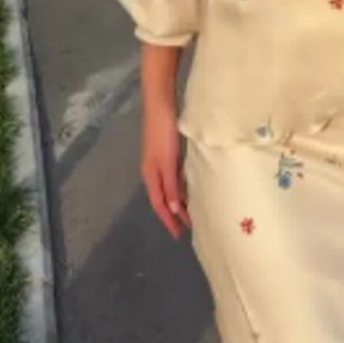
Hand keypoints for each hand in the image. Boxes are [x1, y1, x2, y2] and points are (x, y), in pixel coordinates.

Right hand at [140, 102, 190, 238]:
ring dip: (179, 203)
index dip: (169, 220)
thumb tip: (174, 209)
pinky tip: (190, 191)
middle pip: (164, 199)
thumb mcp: (168, 161)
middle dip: (174, 215)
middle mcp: (154, 172)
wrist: (161, 108)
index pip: (160, 204)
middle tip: (188, 229)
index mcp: (151, 176)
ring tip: (191, 215)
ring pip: (169, 190)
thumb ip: (171, 184)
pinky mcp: (168, 155)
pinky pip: (174, 180)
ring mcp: (160, 164)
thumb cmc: (163, 134)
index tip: (178, 235)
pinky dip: (181, 190)